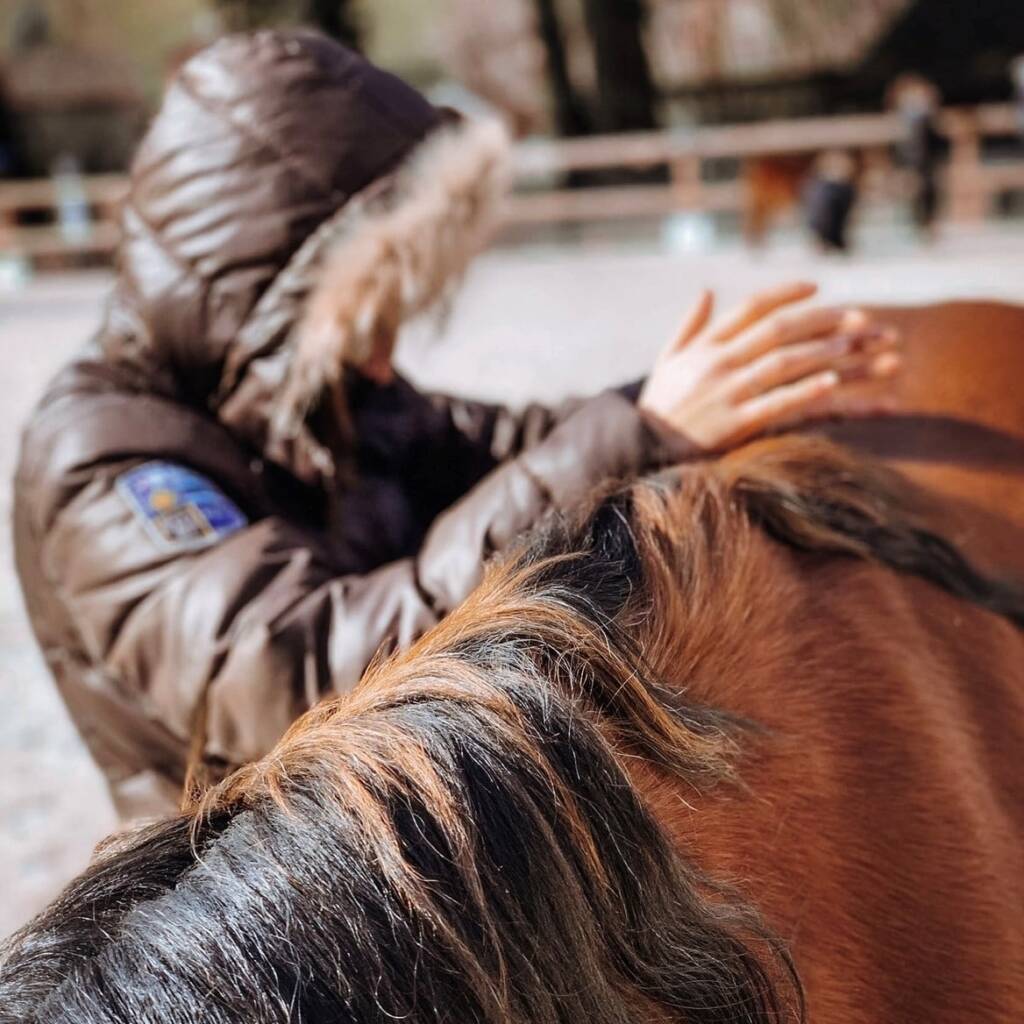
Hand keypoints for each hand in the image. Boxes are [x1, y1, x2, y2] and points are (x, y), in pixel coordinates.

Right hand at [638, 282, 901, 452]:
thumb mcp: (666, 361)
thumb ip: (689, 326)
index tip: (817, 287)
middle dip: (821, 320)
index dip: (785, 294)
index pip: (751, 308)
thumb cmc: (657, 407)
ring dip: (824, 351)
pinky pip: (776, 403)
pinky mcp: (733, 426)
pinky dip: (805, 391)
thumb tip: (708, 291)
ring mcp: (726, 393)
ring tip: (856, 345)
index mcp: (704, 346)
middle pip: (777, 330)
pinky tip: (832, 382)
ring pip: (783, 363)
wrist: (636, 451)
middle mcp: (716, 364)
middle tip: (857, 316)